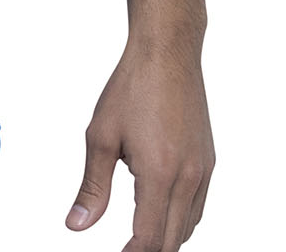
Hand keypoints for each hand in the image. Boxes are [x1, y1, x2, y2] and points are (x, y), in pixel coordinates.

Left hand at [65, 35, 214, 248]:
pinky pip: (199, 206)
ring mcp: (203, 170)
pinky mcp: (208, 161)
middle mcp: (188, 177)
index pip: (149, 238)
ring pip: (189, 227)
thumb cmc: (131, 88)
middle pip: (172, 241)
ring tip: (138, 236)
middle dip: (148, 250)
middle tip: (125, 248)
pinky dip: (181, 219)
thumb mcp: (101, 136)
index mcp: (160, 174)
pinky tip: (160, 211)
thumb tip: (76, 226)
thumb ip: (92, 187)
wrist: (167, 53)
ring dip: (166, 238)